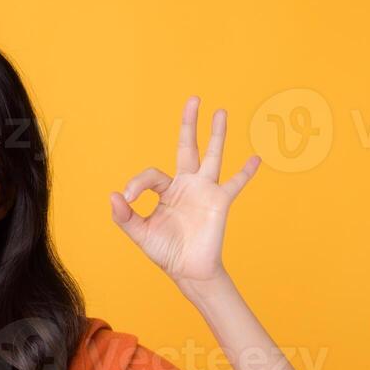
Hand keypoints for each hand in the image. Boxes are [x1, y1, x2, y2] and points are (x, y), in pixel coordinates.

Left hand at [109, 96, 259, 284]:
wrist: (188, 270)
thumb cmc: (165, 251)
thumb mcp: (140, 233)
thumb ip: (125, 216)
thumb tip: (114, 195)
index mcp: (166, 191)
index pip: (151, 175)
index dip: (136, 184)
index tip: (127, 200)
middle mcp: (187, 185)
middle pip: (187, 147)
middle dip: (189, 124)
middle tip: (193, 100)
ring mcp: (205, 190)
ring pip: (212, 156)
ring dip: (217, 134)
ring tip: (220, 111)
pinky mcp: (220, 201)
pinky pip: (236, 183)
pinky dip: (246, 171)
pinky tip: (256, 158)